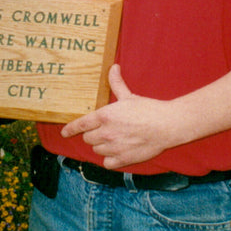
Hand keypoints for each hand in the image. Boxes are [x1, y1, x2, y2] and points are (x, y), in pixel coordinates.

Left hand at [60, 65, 175, 168]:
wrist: (166, 126)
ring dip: (101, 146)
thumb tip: (113, 67)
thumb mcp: (128, 96)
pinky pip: (107, 163)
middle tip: (102, 130)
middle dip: (92, 134)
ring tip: (111, 140)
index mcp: (104, 116)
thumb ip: (116, 83)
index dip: (70, 129)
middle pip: (88, 138)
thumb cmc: (147, 109)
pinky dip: (109, 159)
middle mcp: (106, 133)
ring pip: (96, 150)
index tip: (64, 133)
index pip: (80, 125)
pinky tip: (115, 153)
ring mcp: (114, 148)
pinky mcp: (123, 159)